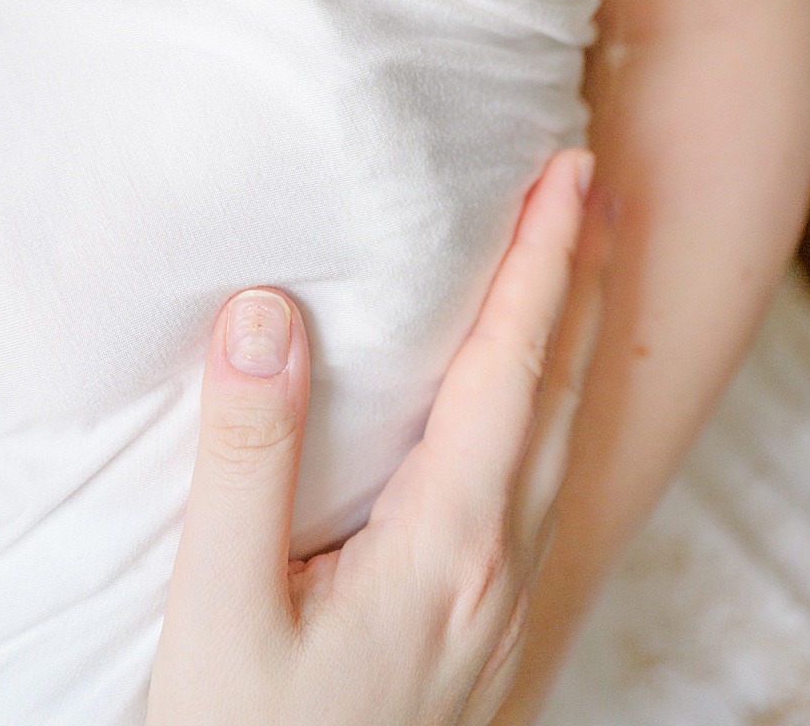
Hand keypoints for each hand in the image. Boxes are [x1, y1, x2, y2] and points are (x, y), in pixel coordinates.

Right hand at [148, 146, 605, 725]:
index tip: (566, 173)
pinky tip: (521, 409)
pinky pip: (539, 492)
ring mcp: (501, 610)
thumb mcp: (220, 606)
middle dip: (580, 281)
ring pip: (559, 447)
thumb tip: (265, 308)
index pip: (505, 374)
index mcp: (445, 547)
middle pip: (559, 399)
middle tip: (589, 180)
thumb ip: (244, 455)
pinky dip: (546, 412)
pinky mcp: (482, 635)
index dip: (540, 266)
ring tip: (573, 263)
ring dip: (572, 342)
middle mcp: (498, 571)